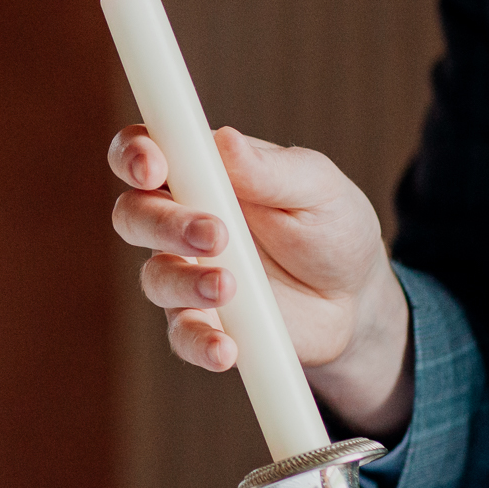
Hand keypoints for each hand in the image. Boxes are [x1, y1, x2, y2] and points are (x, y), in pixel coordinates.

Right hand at [107, 124, 411, 434]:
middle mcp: (181, 220)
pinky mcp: (204, 322)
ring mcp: (187, 273)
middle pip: (134, 214)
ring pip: (155, 276)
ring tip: (229, 287)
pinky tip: (226, 348)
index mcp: (202, 171)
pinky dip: (199, 342)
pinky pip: (182, 334)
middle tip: (215, 234)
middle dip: (164, 223)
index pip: (145, 149)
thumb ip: (270, 169)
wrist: (355, 302)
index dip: (134, 153)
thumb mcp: (317, 187)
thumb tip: (225, 139)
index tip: (154, 168)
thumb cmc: (331, 228)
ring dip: (185, 282)